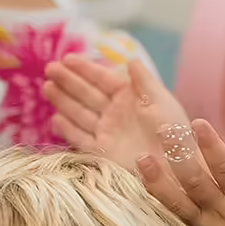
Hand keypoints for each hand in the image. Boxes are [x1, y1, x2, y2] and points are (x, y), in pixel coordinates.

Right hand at [44, 52, 189, 171]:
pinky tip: (55, 119)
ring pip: (80, 113)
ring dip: (63, 101)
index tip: (66, 58)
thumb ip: (144, 81)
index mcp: (130, 98)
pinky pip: (80, 138)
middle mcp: (115, 113)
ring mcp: (107, 133)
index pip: (102, 79)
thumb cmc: (174, 132)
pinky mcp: (102, 152)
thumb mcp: (162, 101)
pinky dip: (68, 130)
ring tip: (47, 87)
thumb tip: (130, 60)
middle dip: (68, 81)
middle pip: (86, 94)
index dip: (84, 69)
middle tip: (49, 69)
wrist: (177, 167)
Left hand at [140, 122, 224, 225]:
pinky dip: (158, 206)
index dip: (213, 147)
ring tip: (142, 158)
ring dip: (160, 181)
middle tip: (164, 129)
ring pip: (180, 203)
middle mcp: (223, 214)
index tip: (198, 124)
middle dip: (181, 155)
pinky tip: (141, 188)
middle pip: (198, 183)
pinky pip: (173, 223)